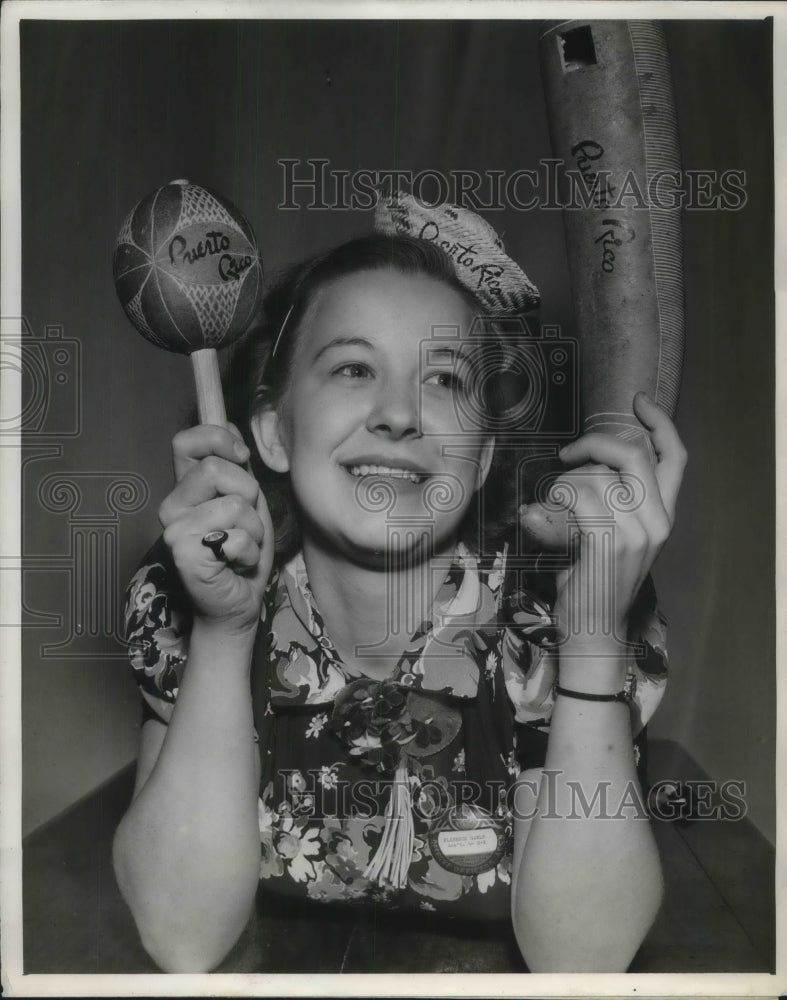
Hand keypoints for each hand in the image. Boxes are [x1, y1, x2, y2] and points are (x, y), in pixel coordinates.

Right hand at [158, 424, 274, 634]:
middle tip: (244, 525)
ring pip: (235, 505)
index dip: (217, 439)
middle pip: (216, 469)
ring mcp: (174, 530)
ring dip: (253, 531)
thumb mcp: (247, 502)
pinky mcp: (183, 554)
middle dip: (248, 495)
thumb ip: (236, 468)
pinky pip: (236, 537)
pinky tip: (237, 564)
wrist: (237, 603)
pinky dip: (249, 552)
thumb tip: (231, 426)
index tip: (241, 456)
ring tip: (242, 548)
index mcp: (185, 490)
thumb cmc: (242, 553)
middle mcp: (172, 506)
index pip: (186, 442)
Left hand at [548, 394, 685, 652]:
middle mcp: (658, 522)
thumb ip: (615, 498)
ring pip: (596, 478)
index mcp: (664, 516)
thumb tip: (589, 461)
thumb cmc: (596, 579)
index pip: (675, 458)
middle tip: (567, 453)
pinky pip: (577, 497)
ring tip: (551, 509)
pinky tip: (539, 516)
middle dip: (595, 443)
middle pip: (633, 455)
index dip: (659, 424)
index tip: (639, 402)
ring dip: (564, 485)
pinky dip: (553, 500)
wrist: (593, 629)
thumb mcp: (617, 535)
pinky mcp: (607, 544)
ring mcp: (635, 533)